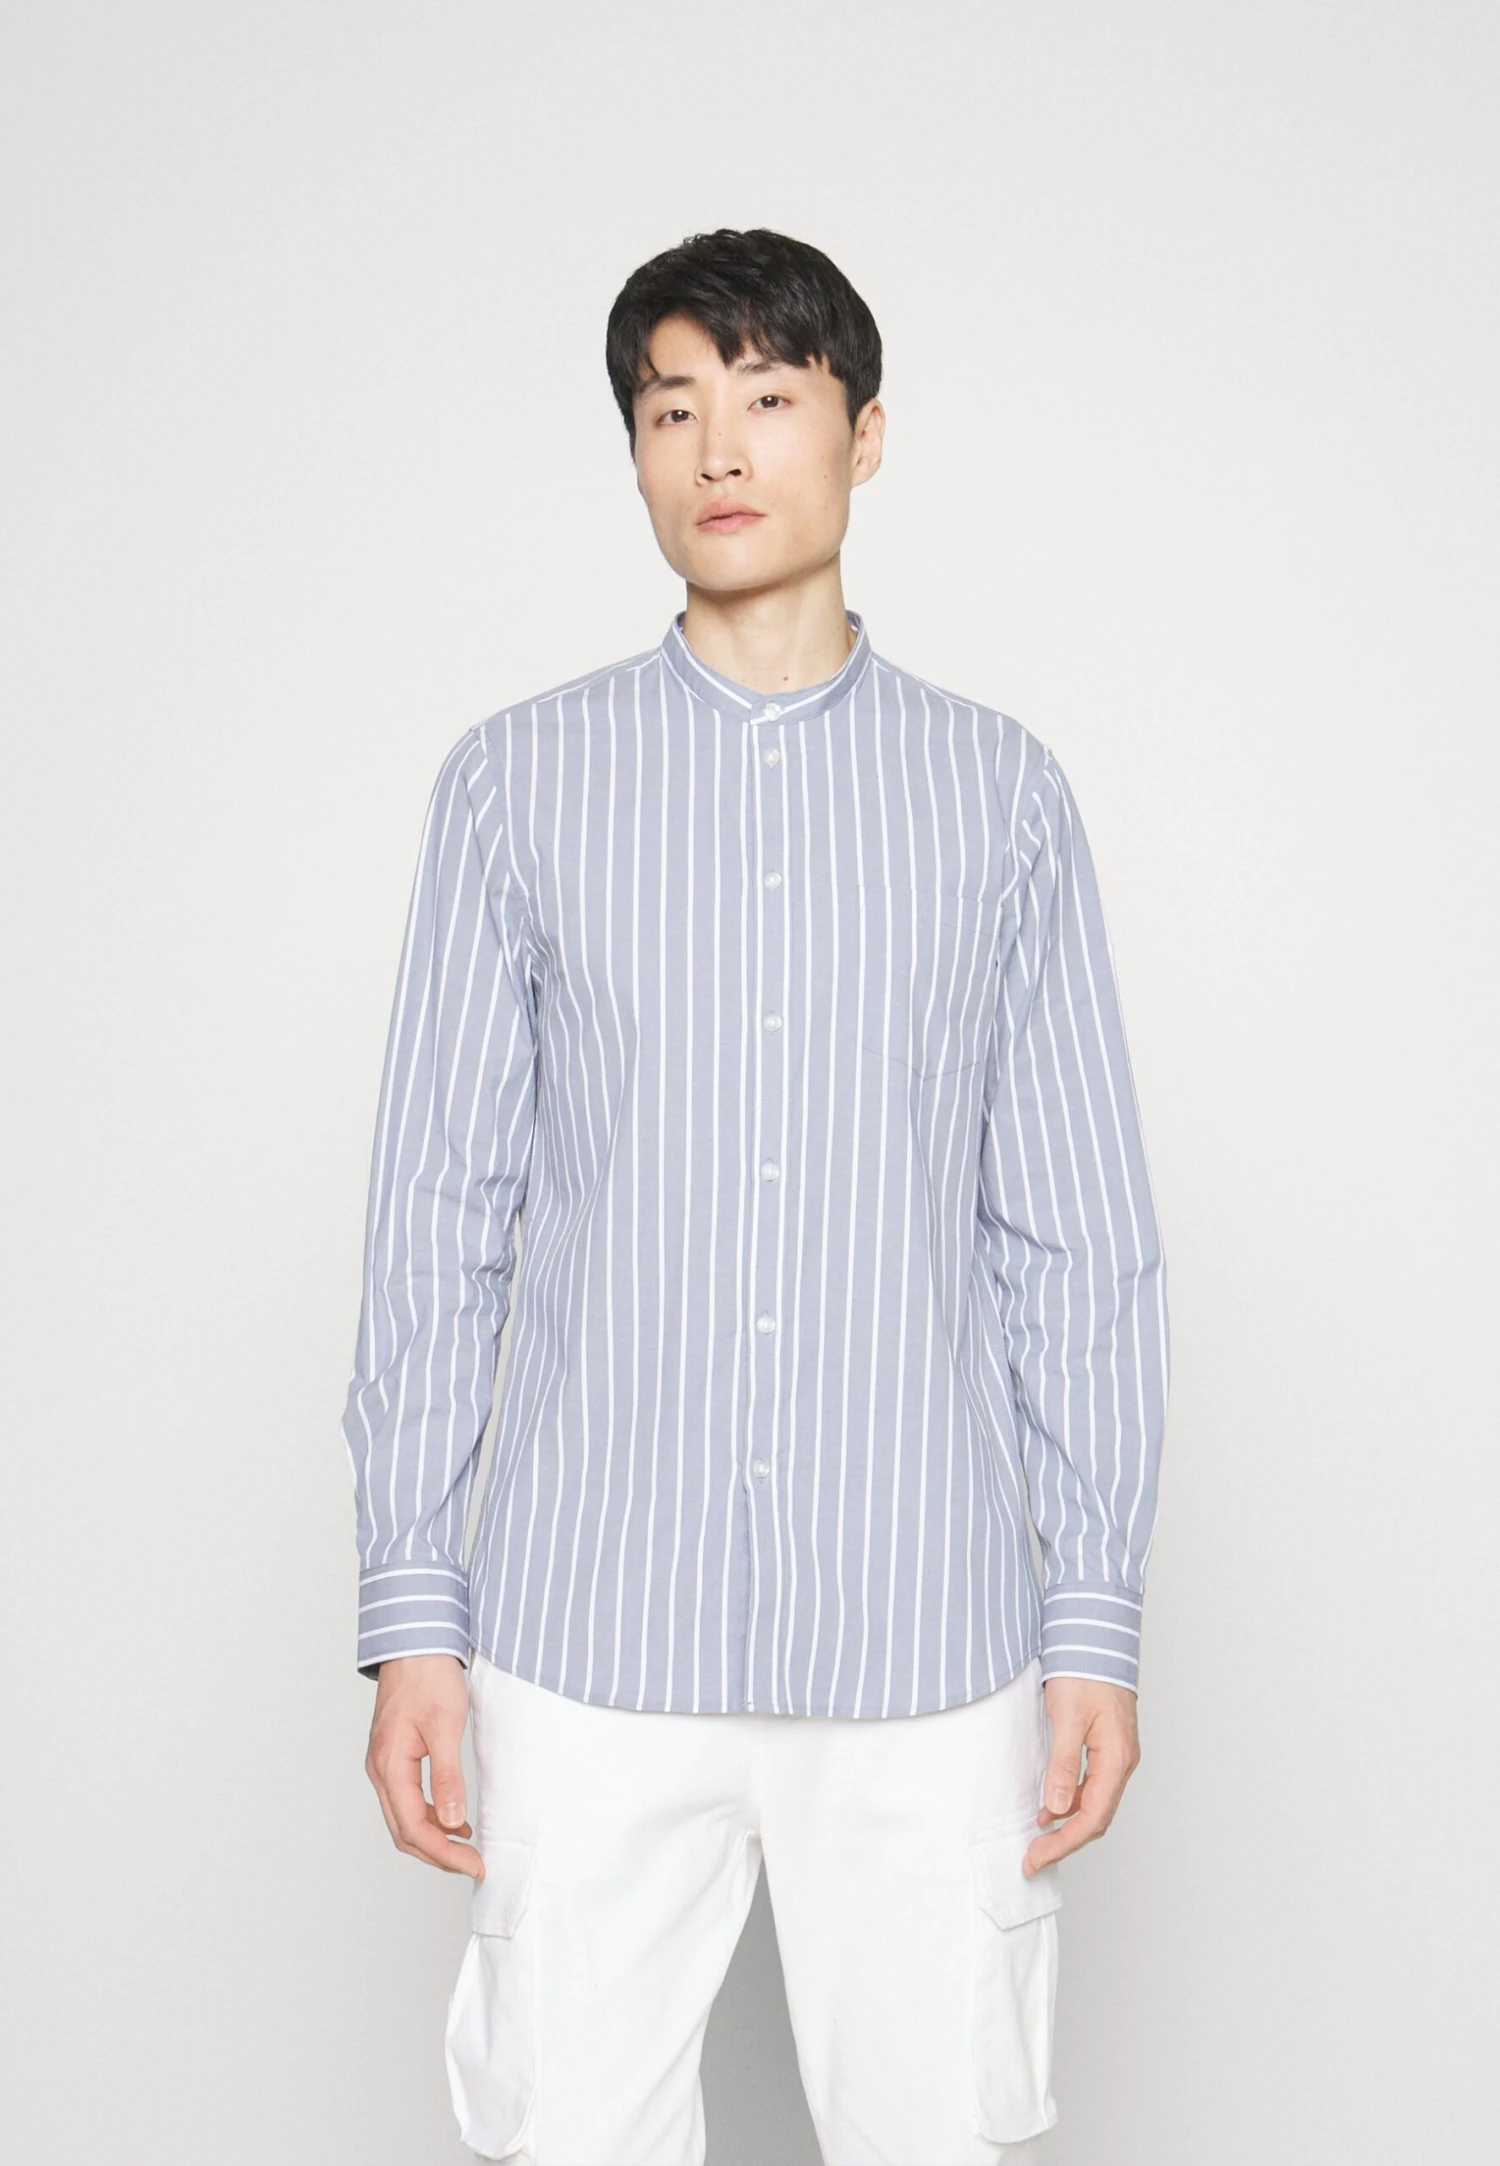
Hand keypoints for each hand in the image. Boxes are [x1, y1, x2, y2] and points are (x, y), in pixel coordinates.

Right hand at [364, 1653, 484, 1879]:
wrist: (415, 1643)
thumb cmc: (429, 1677)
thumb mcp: (445, 1726)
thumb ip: (447, 1777)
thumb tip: (452, 1822)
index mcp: (389, 1765)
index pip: (413, 1828)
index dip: (444, 1854)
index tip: (474, 1863)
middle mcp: (380, 1770)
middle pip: (404, 1832)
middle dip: (439, 1855)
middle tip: (474, 1864)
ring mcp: (384, 1765)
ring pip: (403, 1819)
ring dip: (433, 1839)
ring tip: (468, 1848)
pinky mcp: (393, 1758)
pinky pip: (406, 1800)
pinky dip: (429, 1817)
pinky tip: (454, 1819)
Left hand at [1022, 1675, 1140, 1876]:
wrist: (1096, 1636)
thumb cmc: (1084, 1671)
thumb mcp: (1066, 1717)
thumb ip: (1062, 1764)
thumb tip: (1057, 1808)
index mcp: (1117, 1758)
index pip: (1092, 1817)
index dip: (1064, 1843)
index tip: (1036, 1857)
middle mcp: (1122, 1761)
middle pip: (1097, 1817)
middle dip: (1065, 1841)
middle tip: (1034, 1857)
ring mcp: (1117, 1754)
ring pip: (1096, 1803)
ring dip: (1068, 1824)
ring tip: (1038, 1837)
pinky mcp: (1107, 1745)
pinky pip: (1093, 1785)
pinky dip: (1072, 1801)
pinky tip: (1051, 1805)